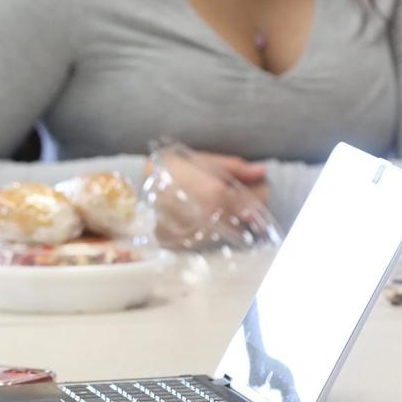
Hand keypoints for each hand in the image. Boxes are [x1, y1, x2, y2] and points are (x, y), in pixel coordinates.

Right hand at [151, 149, 270, 245]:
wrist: (139, 186)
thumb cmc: (173, 168)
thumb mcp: (204, 161)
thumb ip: (235, 168)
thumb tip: (262, 171)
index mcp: (218, 194)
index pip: (255, 201)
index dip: (262, 195)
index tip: (261, 188)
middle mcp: (212, 217)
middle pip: (247, 218)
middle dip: (250, 208)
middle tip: (244, 198)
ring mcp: (202, 231)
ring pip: (233, 230)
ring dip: (237, 220)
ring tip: (225, 206)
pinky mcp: (192, 241)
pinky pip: (217, 237)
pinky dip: (221, 228)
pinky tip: (213, 217)